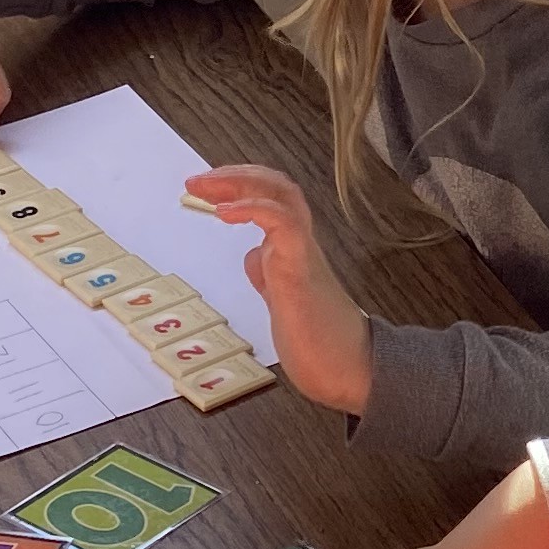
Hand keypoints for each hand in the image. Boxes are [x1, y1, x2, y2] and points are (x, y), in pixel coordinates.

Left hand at [184, 167, 373, 413]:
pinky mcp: (301, 271)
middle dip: (236, 176)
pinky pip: (282, 225)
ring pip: (284, 196)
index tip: (205, 189)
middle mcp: (300, 245)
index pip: (273, 199)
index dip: (240, 186)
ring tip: (206, 186)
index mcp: (293, 251)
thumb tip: (253, 257)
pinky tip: (225, 213)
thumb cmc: (321, 343)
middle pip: (277, 187)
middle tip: (197, 180)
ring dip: (242, 184)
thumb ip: (269, 276)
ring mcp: (302, 255)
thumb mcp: (282, 302)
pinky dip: (253, 209)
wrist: (352, 372)